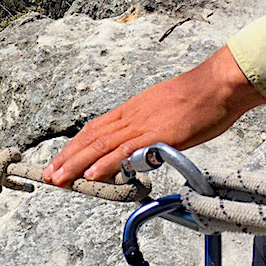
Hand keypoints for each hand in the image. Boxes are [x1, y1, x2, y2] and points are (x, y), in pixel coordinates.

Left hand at [42, 47, 265, 186]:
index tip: (60, 161)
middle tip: (47, 175)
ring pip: (100, 146)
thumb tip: (145, 146)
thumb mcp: (167, 112)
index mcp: (132, 110)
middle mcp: (130, 116)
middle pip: (90, 138)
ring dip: (76, 164)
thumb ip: (151, 129)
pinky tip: (91, 176)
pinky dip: (105, 164)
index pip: (95, 130)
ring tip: (58, 179)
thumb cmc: (201, 99)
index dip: (75, 147)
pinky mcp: (156, 135)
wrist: (218, 85)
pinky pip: (125, 151)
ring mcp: (141, 125)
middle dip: (67, 158)